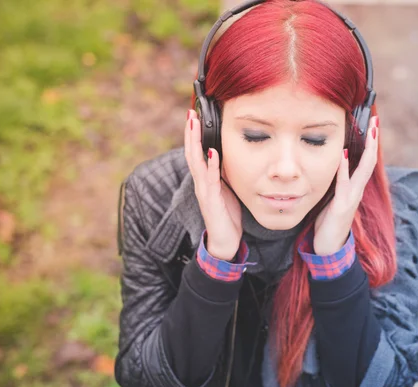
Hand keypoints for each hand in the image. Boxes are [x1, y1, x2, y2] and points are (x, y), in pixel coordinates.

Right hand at [184, 109, 241, 260]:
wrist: (225, 241)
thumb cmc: (226, 214)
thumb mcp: (226, 189)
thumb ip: (223, 173)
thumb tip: (227, 156)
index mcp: (204, 179)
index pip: (196, 152)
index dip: (193, 135)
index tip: (194, 115)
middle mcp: (201, 183)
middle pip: (191, 153)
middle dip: (190, 133)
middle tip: (190, 113)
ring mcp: (204, 191)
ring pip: (196, 163)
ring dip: (195, 143)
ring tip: (195, 125)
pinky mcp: (210, 201)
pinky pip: (210, 180)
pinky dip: (211, 165)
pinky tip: (212, 152)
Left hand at [313, 115, 379, 255]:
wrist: (330, 249)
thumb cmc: (329, 223)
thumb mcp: (334, 198)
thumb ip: (337, 183)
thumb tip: (335, 166)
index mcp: (355, 188)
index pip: (366, 160)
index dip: (370, 142)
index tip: (371, 123)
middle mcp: (357, 190)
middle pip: (370, 160)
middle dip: (373, 139)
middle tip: (375, 118)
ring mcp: (352, 198)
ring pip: (364, 169)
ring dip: (368, 149)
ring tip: (371, 130)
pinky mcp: (342, 206)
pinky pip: (344, 184)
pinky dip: (344, 169)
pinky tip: (344, 155)